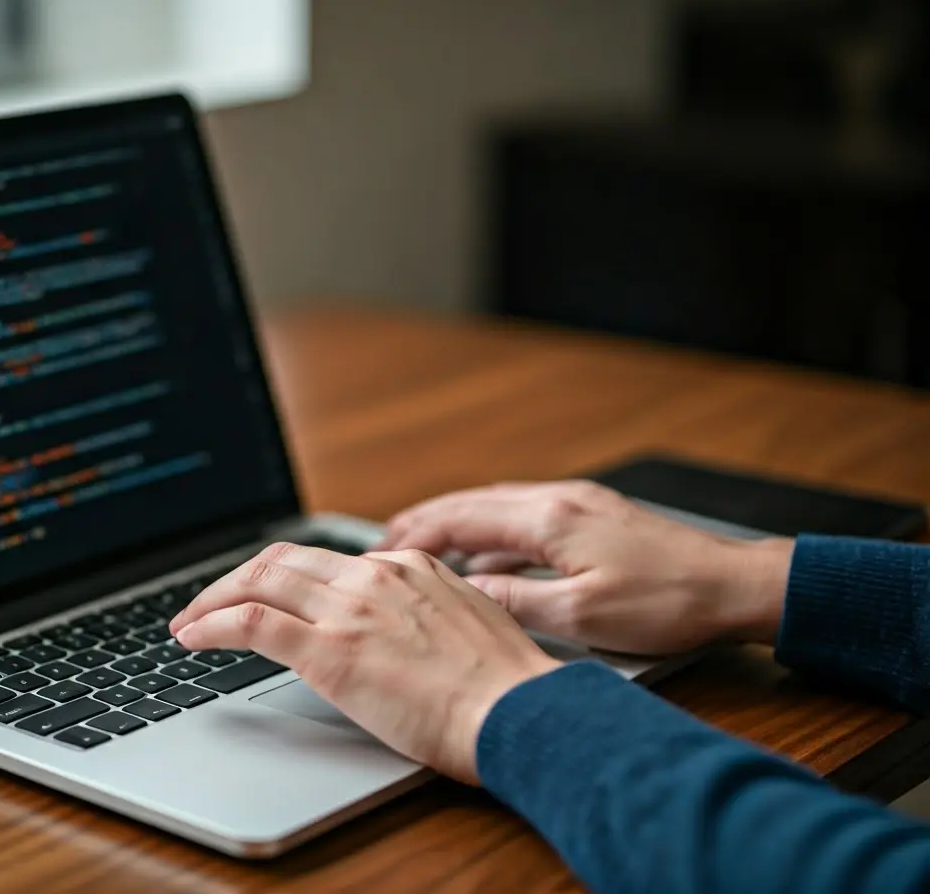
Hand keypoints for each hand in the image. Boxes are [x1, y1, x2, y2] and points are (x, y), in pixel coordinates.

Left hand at [169, 543, 559, 783]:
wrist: (520, 714)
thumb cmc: (505, 690)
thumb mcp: (468, 627)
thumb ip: (425, 614)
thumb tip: (395, 631)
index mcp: (409, 567)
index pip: (325, 560)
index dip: (281, 576)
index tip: (261, 593)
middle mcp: (374, 576)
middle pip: (281, 559)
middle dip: (234, 578)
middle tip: (206, 602)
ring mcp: (349, 610)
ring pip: (257, 581)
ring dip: (212, 599)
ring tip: (187, 621)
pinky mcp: (330, 651)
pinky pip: (251, 623)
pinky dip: (212, 625)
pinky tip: (193, 639)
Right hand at [379, 480, 794, 655]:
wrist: (733, 585)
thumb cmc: (668, 603)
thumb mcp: (582, 616)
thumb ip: (516, 600)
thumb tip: (467, 592)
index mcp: (550, 519)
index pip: (462, 518)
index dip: (416, 535)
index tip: (382, 551)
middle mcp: (559, 499)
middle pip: (472, 501)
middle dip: (424, 520)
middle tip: (386, 542)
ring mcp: (578, 501)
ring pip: (496, 503)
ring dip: (455, 521)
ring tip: (422, 544)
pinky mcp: (593, 512)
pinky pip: (522, 511)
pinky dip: (489, 527)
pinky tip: (485, 552)